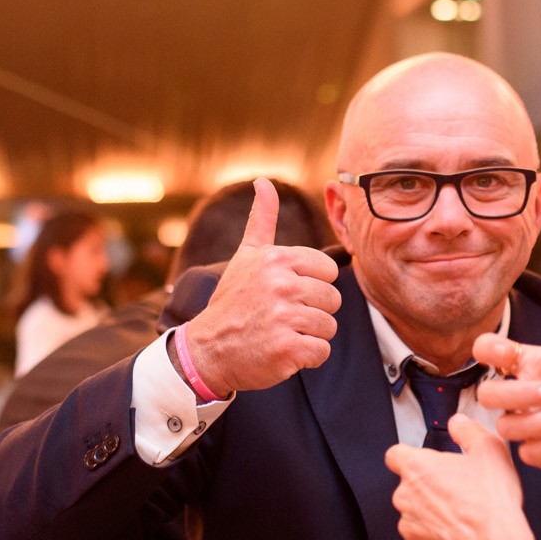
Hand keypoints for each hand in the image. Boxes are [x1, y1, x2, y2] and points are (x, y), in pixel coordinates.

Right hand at [182, 179, 341, 394]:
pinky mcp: (287, 349)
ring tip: (281, 332)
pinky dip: (306, 357)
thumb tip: (263, 182)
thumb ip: (261, 220)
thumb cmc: (233, 302)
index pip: (328, 270)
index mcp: (276, 259)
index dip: (313, 285)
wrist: (207, 350)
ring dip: (310, 335)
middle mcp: (281, 285)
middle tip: (282, 316)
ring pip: (329, 326)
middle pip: (333, 299)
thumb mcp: (245, 257)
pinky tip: (283, 351)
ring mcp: (284, 317)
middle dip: (313, 312)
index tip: (287, 293)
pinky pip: (322, 351)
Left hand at [389, 415, 531, 539]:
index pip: (396, 455)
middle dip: (429, 488)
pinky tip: (459, 535)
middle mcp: (405, 497)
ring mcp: (409, 527)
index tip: (425, 463)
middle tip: (458, 491)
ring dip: (432, 514)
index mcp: (417, 468)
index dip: (411, 457)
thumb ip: (468, 430)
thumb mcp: (490, 450)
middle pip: (409, 487)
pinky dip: (436, 539)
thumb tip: (459, 424)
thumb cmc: (491, 504)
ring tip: (462, 515)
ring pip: (415, 515)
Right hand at [474, 312, 540, 479]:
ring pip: (506, 426)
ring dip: (536, 420)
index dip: (487, 349)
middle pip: (488, 394)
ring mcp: (537, 426)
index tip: (508, 353)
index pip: (489, 352)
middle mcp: (530, 396)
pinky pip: (529, 453)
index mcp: (537, 365)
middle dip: (514, 393)